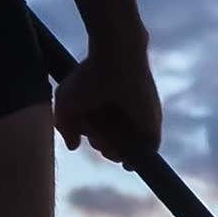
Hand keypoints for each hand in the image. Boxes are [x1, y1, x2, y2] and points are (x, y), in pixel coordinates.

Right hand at [50, 47, 162, 163]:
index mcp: (107, 111)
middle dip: (102, 145)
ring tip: (108, 127)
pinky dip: (134, 154)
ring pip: (126, 152)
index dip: (94, 138)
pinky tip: (122, 139)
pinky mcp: (153, 127)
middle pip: (112, 147)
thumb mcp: (65, 104)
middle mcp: (125, 118)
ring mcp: (140, 123)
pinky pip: (146, 151)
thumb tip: (73, 146)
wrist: (116, 61)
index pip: (100, 137)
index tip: (87, 130)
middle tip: (98, 127)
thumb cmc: (88, 77)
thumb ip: (64, 127)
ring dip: (114, 151)